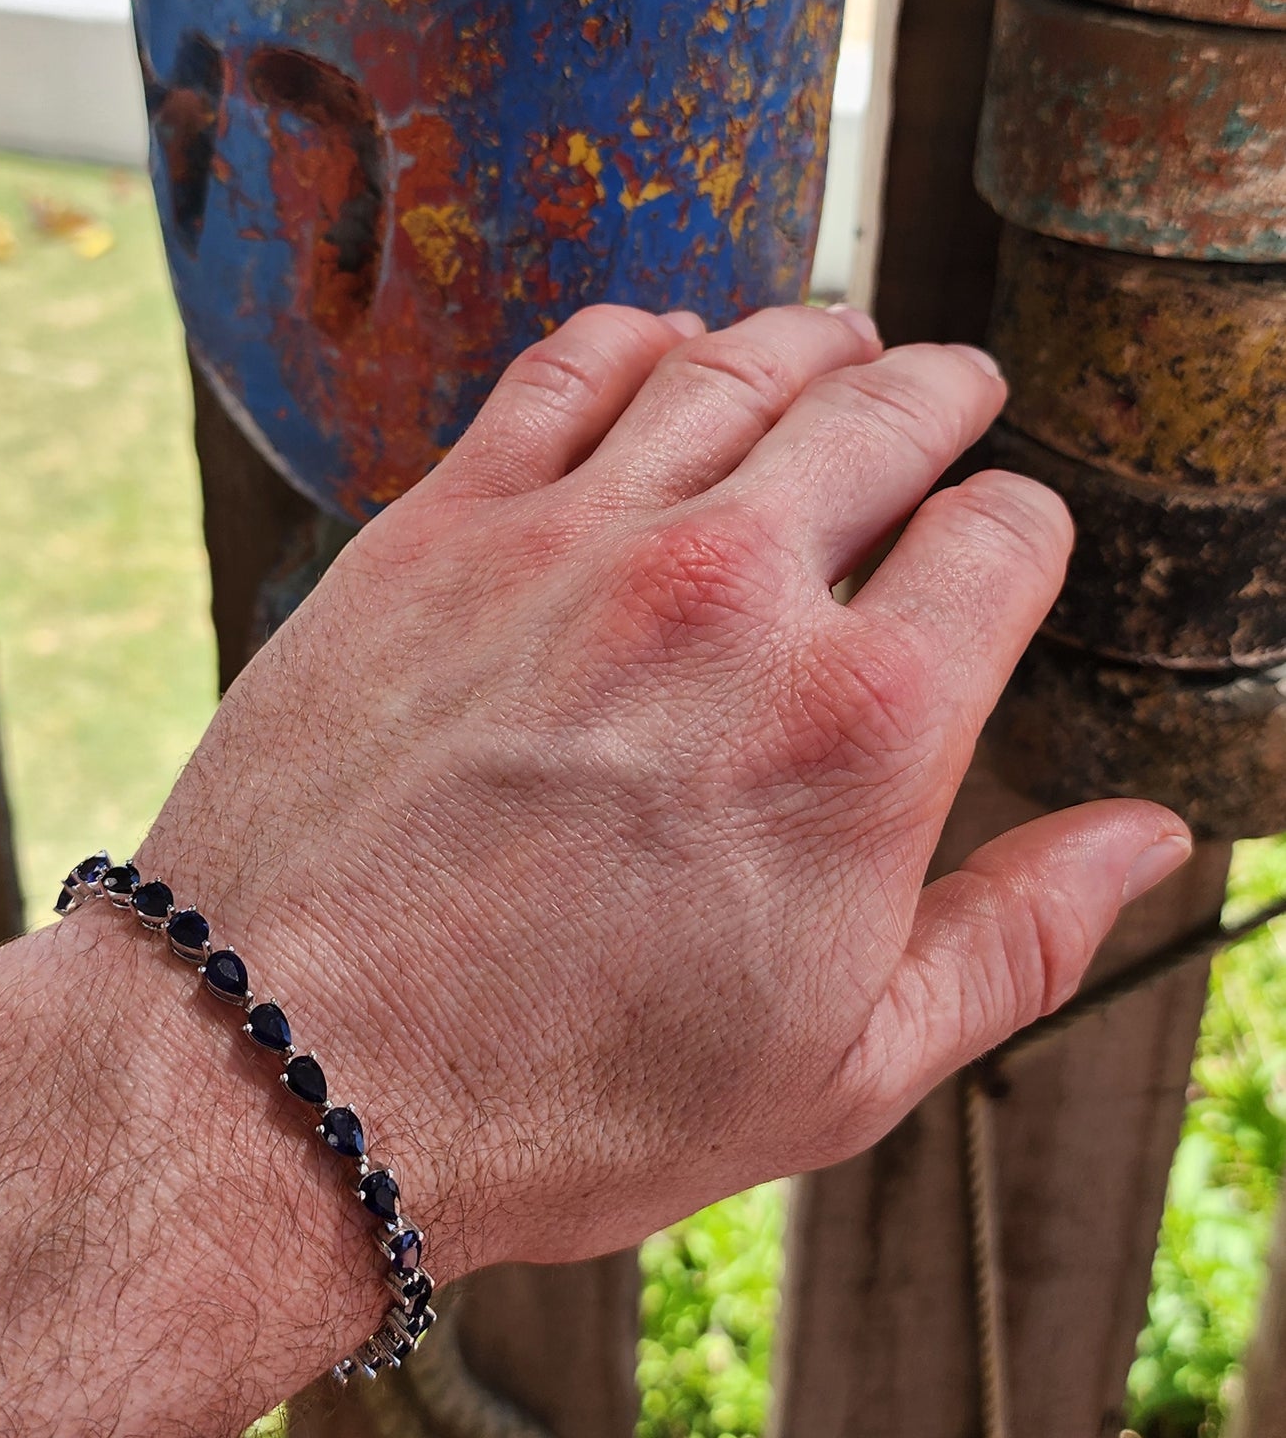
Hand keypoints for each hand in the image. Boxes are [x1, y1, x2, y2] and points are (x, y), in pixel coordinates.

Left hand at [142, 303, 1190, 1276]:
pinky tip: (665, 352)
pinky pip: (571, 366)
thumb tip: (1149, 840)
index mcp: (866, 725)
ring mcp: (579, 539)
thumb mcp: (841, 1070)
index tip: (1002, 547)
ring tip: (834, 345)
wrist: (288, 1071)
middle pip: (888, 411)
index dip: (1022, 530)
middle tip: (951, 395)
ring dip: (812, 343)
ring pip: (739, 364)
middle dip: (943, 396)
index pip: (1007, 532)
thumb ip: (1018, 938)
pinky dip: (645, 338)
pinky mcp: (442, 523)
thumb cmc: (566, 1099)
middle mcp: (736, 594)